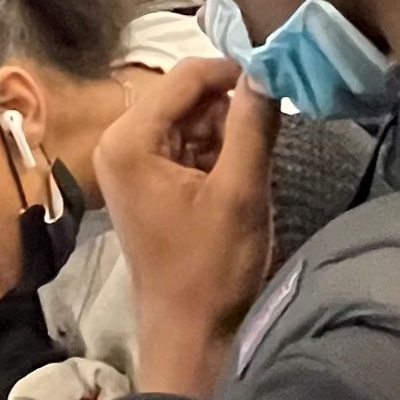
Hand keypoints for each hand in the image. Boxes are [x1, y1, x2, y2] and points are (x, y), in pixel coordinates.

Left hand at [97, 57, 276, 399]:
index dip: (235, 72)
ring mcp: (131, 163)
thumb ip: (253, 122)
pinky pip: (188, 145)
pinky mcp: (149, 181)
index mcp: (128, 140)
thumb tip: (270, 66)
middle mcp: (119, 142)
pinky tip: (235, 181)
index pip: (187, 74)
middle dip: (230, 109)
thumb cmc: (210, 268)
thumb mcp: (241, 190)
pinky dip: (217, 153)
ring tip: (249, 169)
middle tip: (268, 135)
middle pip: (187, 95)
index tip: (279, 81)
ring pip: (192, 119)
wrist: (190, 332)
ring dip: (227, 134)